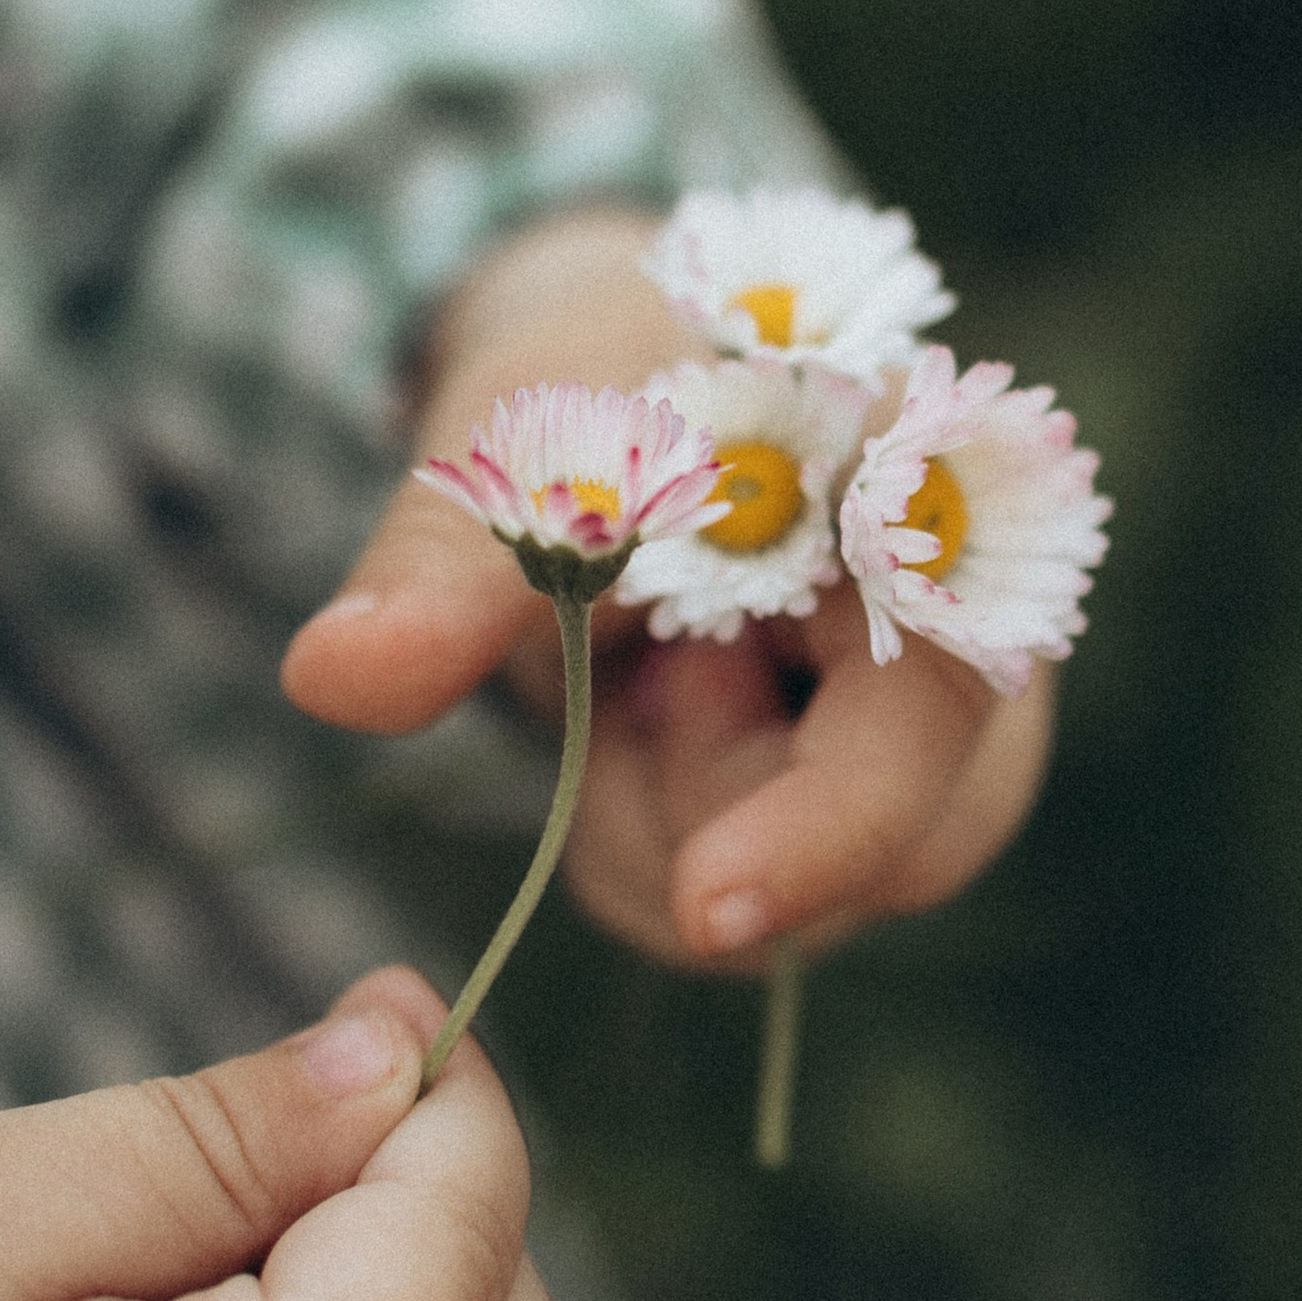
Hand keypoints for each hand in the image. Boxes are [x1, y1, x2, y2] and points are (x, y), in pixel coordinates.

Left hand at [282, 208, 1051, 968]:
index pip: (931, 702)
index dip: (835, 822)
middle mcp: (968, 628)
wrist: (630, 386)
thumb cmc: (602, 388)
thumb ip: (441, 568)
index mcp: (920, 505)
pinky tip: (656, 726)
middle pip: (911, 836)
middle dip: (720, 803)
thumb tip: (333, 678)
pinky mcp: (873, 792)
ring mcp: (933, 724)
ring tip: (645, 674)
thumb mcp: (516, 446)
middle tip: (641, 673)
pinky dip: (679, 845)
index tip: (703, 913)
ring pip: (841, 893)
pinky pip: (782, 908)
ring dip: (688, 819)